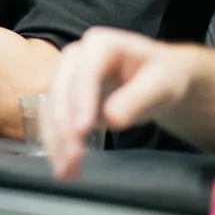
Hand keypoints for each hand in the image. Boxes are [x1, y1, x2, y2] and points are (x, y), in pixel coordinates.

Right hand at [42, 27, 200, 178]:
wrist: (158, 78)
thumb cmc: (162, 77)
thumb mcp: (161, 84)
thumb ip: (138, 98)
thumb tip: (113, 119)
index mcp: (101, 44)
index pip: (85, 73)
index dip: (81, 100)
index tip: (81, 130)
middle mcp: (76, 56)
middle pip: (62, 92)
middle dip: (64, 127)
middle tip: (73, 159)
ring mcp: (67, 75)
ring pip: (52, 108)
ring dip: (56, 140)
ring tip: (66, 171)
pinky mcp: (64, 97)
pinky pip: (53, 120)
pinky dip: (57, 144)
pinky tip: (63, 165)